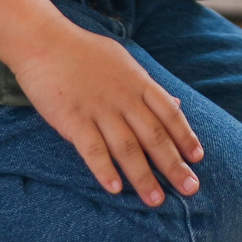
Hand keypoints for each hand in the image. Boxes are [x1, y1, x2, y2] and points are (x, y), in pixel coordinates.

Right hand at [10, 20, 203, 205]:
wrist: (43, 41)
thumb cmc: (84, 52)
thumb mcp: (124, 61)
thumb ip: (149, 86)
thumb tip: (176, 103)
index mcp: (138, 82)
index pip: (169, 113)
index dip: (185, 136)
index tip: (197, 158)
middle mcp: (123, 97)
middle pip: (154, 136)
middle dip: (173, 165)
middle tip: (190, 189)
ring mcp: (98, 109)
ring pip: (127, 148)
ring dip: (143, 176)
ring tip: (156, 200)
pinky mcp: (72, 118)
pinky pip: (92, 148)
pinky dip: (104, 169)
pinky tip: (114, 189)